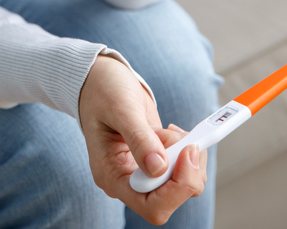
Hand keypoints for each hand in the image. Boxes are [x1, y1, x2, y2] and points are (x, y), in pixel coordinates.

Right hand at [79, 55, 207, 224]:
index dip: (176, 186)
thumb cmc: (103, 91)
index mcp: (112, 177)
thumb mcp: (121, 109)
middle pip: (171, 198)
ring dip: (186, 154)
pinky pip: (183, 168)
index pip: (152, 205)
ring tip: (167, 130)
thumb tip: (158, 168)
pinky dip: (186, 148)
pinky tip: (170, 131)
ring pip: (183, 184)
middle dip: (185, 167)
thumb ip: (140, 139)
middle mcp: (128, 181)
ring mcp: (143, 172)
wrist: (100, 80)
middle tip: (178, 135)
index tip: (186, 151)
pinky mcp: (156, 162)